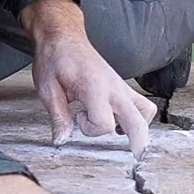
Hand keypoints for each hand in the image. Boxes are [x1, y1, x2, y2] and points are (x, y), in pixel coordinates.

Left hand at [23, 0, 158, 153]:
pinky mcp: (121, 86)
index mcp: (95, 87)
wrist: (63, 35)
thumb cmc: (55, 59)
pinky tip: (118, 122)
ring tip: (120, 135)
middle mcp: (114, 87)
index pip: (104, 123)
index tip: (77, 119)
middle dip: (138, 143)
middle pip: (138, 121)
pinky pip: (139, 104)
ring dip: (138, 127)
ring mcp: (121, 86)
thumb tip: (62, 141)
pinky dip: (135, 117)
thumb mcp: (47, 88)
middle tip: (133, 158)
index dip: (90, 130)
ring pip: (145, 111)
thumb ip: (58, 116)